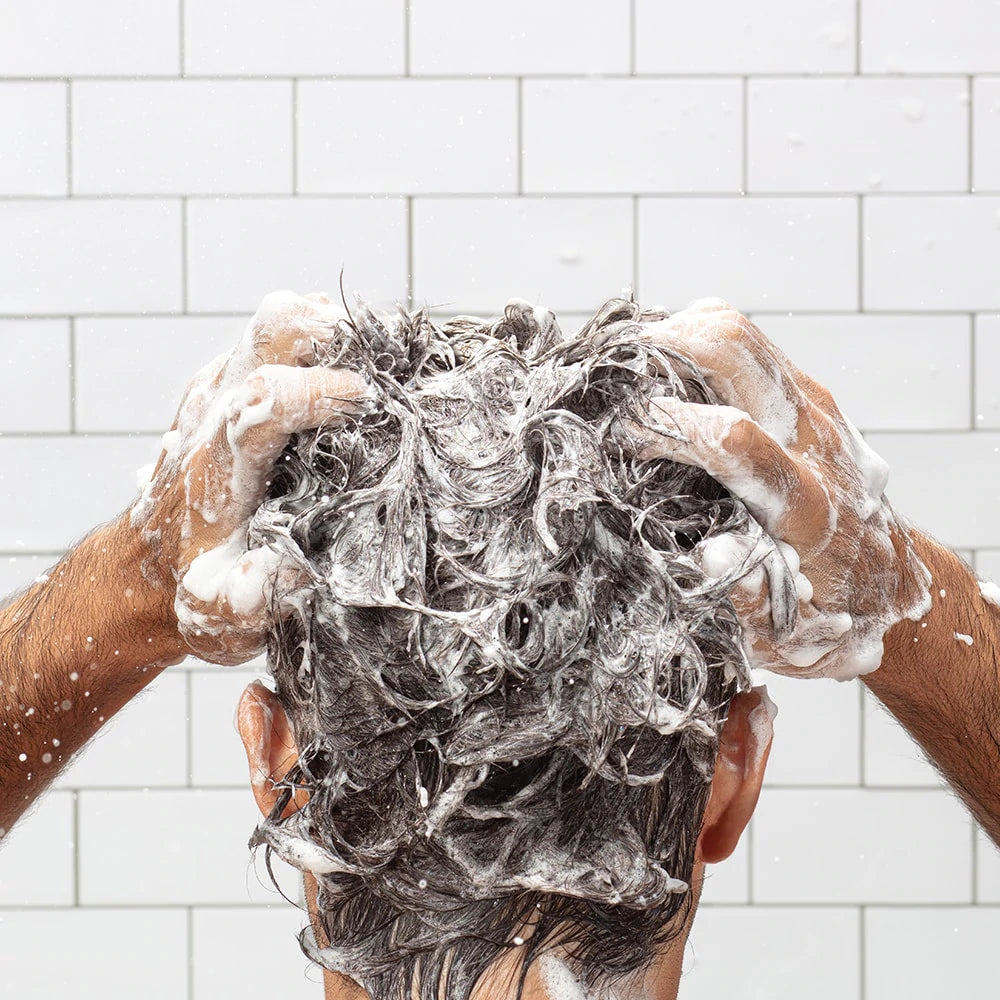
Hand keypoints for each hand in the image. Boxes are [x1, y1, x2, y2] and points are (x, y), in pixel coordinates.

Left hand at [130, 290, 373, 663]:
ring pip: (276, 324)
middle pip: (272, 330)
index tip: (369, 403)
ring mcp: (218, 393)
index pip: (264, 399)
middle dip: (334, 333)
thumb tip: (300, 564)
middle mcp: (213, 413)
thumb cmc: (190, 592)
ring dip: (332, 334)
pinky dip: (321, 346)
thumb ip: (252, 595)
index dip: (322, 392)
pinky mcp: (227, 389)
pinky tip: (350, 381)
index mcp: (218, 464)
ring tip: (379, 365)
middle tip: (383, 363)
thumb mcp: (218, 615)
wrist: (143, 572)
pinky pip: (275, 341)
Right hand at [620, 298, 931, 679]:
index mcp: (809, 508)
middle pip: (736, 355)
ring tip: (630, 361)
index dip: (671, 426)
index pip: (738, 442)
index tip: (624, 430)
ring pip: (740, 334)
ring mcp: (815, 410)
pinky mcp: (808, 395)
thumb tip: (711, 554)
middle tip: (613, 368)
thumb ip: (753, 600)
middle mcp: (816, 444)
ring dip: (677, 334)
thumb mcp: (792, 634)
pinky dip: (696, 339)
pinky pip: (746, 343)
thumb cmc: (830, 609)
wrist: (889, 577)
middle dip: (666, 347)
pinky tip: (664, 366)